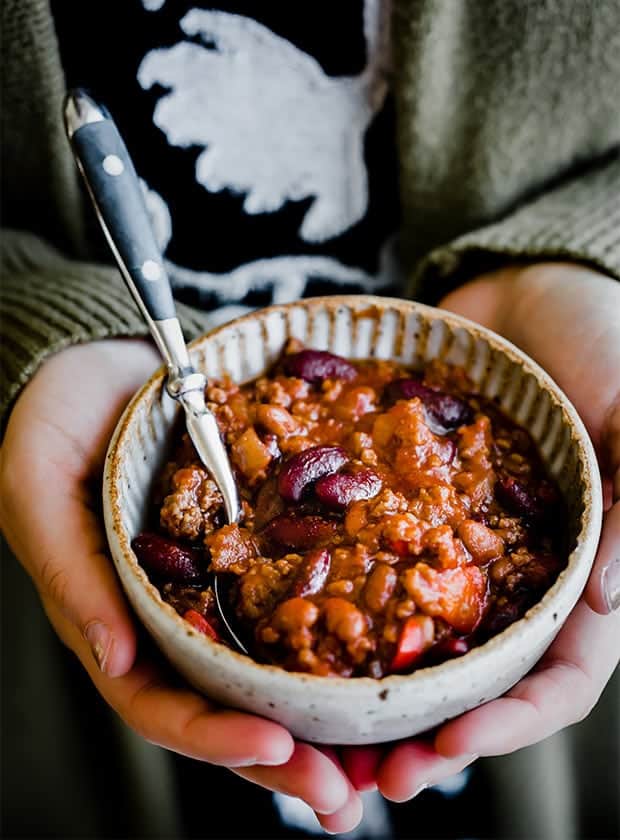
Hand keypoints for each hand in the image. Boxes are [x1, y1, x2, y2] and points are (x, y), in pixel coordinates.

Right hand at [0, 339, 361, 831]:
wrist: (102, 362)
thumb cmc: (53, 419)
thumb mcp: (38, 486)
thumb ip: (69, 572)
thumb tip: (112, 660)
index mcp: (113, 617)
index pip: (157, 701)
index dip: (211, 737)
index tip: (277, 746)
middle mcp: (171, 614)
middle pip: (224, 706)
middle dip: (281, 759)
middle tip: (345, 794)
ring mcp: (215, 583)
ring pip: (267, 669)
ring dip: (319, 721)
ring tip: (378, 760)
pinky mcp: (253, 544)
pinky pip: (295, 595)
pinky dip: (334, 637)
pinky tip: (381, 663)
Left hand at [341, 263, 619, 800]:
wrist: (523, 287)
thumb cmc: (600, 336)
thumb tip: (608, 604)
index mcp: (586, 567)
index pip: (562, 674)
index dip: (513, 722)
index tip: (451, 748)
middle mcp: (520, 574)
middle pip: (482, 682)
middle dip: (434, 736)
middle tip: (374, 779)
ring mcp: (460, 547)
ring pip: (423, 646)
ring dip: (382, 702)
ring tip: (328, 745)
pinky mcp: (411, 512)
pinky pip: (378, 570)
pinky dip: (349, 615)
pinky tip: (306, 649)